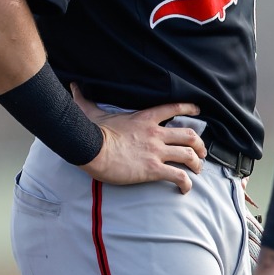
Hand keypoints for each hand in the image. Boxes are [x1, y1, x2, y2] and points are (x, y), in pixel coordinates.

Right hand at [71, 84, 205, 191]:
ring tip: (197, 170)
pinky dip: (186, 184)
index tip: (198, 111)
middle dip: (199, 145)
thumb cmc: (91, 130)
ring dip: (197, 164)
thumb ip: (85, 99)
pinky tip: (185, 188)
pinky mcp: (154, 169)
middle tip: (200, 152)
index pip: (173, 109)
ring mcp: (156, 152)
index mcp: (144, 118)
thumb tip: (73, 85)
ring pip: (189, 156)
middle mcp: (155, 134)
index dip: (189, 109)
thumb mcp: (90, 111)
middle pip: (189, 136)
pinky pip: (179, 177)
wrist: (90, 148)